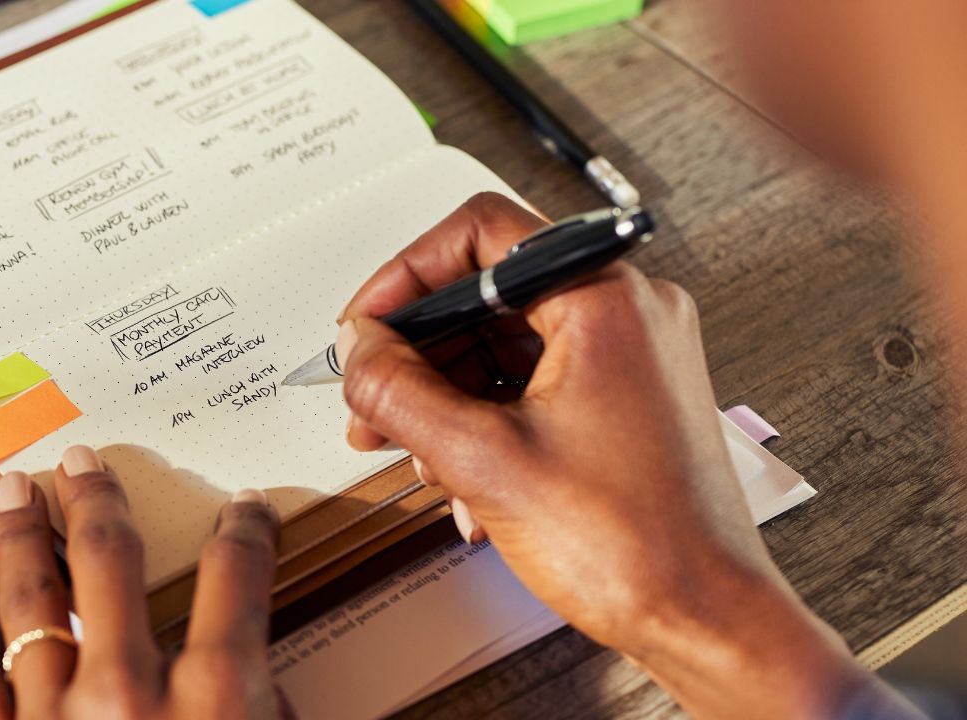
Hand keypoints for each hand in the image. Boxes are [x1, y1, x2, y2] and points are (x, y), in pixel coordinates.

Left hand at [0, 446, 290, 718]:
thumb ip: (268, 706)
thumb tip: (255, 676)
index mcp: (215, 697)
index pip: (234, 578)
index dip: (244, 533)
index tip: (243, 512)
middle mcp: (128, 694)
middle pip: (108, 560)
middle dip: (95, 499)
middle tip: (82, 463)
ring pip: (29, 603)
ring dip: (19, 539)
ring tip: (13, 496)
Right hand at [334, 193, 887, 716]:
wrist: (703, 619)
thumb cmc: (638, 546)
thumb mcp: (482, 460)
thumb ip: (400, 392)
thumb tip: (358, 350)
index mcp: (606, 300)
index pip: (480, 236)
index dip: (405, 278)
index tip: (367, 326)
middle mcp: (626, 315)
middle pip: (486, 295)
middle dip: (418, 353)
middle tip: (373, 397)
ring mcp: (628, 358)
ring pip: (503, 344)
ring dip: (444, 395)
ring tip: (410, 447)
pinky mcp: (622, 400)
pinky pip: (531, 384)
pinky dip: (483, 419)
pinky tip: (459, 477)